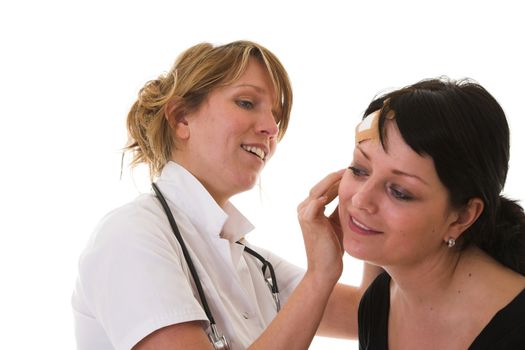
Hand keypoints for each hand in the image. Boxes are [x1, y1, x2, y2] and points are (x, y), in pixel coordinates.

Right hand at [297, 170, 344, 284]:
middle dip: (337, 176)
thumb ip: (340, 208)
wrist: (324, 270)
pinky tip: (340, 189)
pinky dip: (325, 195)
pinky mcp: (308, 220)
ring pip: (318, 190)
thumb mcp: (337, 223)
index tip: (354, 172)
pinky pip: (316, 203)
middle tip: (354, 168)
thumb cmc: (332, 248)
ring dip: (333, 181)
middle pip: (321, 185)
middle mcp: (303, 208)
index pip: (324, 187)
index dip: (338, 179)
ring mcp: (303, 214)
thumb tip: (352, 194)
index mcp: (309, 208)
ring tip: (349, 174)